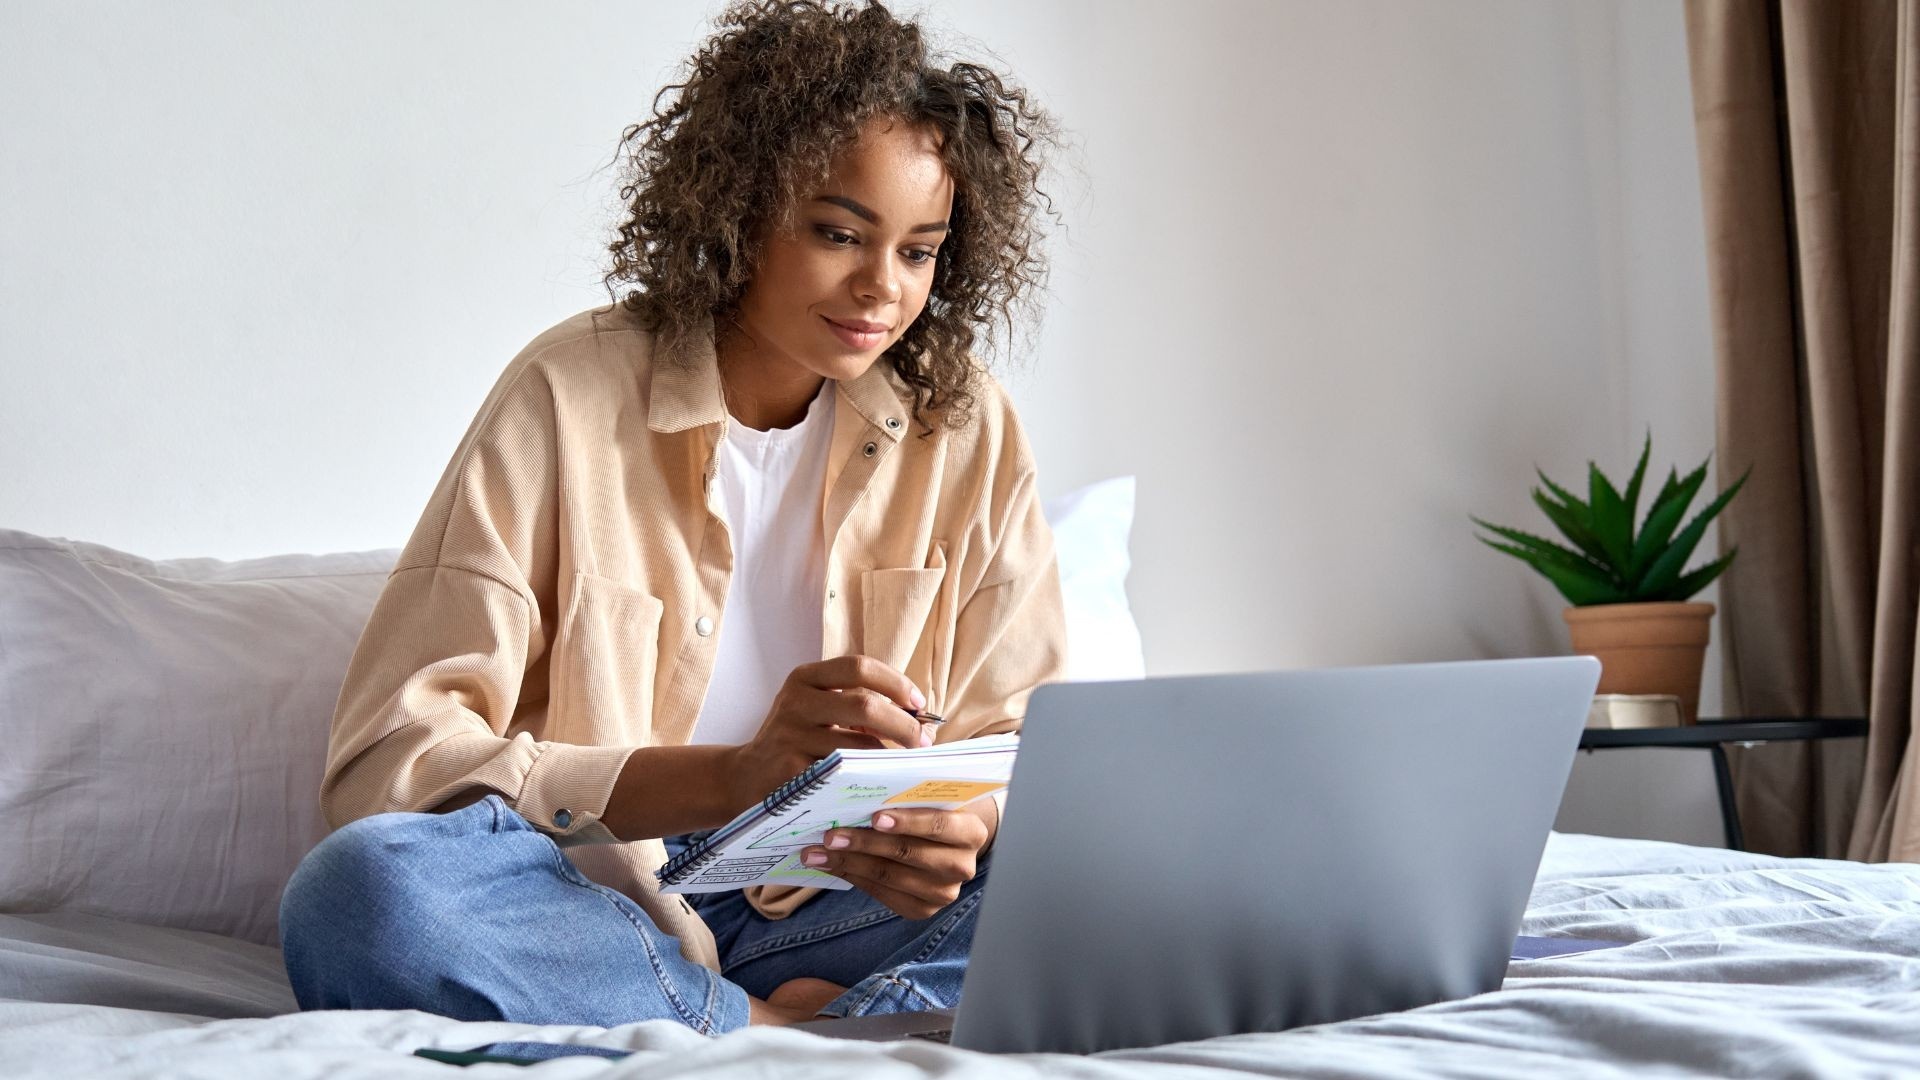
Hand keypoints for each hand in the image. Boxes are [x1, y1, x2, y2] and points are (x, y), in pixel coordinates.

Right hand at [724, 655, 933, 813]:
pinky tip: (881, 784)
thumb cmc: (794, 741)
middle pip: (864, 704)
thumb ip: (857, 704)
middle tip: (924, 742)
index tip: (919, 704)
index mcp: (804, 679)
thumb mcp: (816, 710)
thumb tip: (920, 717)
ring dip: (891, 757)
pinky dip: (870, 779)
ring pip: (859, 745)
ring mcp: (791, 738)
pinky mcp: (792, 773)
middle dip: (904, 724)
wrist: (745, 778)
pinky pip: (845, 775)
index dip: (896, 683)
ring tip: (906, 765)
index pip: (859, 666)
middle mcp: (795, 702)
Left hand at [800, 801, 995, 919]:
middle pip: (908, 854)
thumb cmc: (931, 809)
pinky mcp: (922, 910)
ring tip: (816, 853)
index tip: (874, 816)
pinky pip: (881, 894)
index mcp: (970, 832)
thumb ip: (909, 788)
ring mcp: (943, 893)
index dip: (907, 821)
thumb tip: (866, 774)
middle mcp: (962, 866)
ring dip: (848, 863)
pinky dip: (852, 877)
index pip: (939, 825)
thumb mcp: (929, 795)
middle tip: (830, 835)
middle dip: (865, 843)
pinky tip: (829, 865)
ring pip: (889, 876)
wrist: (946, 843)